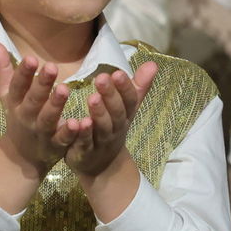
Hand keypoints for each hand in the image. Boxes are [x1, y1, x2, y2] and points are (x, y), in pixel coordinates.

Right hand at [0, 43, 76, 174]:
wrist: (22, 157)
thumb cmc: (18, 116)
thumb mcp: (7, 95)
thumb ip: (3, 69)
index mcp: (15, 102)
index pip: (17, 86)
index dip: (23, 73)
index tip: (31, 58)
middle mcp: (26, 116)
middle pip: (33, 100)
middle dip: (41, 85)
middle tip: (52, 67)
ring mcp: (41, 131)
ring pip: (48, 118)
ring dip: (56, 105)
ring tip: (65, 89)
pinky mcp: (56, 145)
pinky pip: (63, 139)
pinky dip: (70, 132)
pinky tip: (79, 122)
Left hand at [65, 63, 153, 177]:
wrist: (102, 166)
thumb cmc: (112, 128)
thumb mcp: (126, 108)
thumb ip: (137, 87)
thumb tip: (153, 64)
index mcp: (125, 115)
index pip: (130, 100)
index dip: (125, 88)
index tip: (118, 72)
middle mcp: (116, 128)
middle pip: (117, 113)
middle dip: (111, 96)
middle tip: (102, 78)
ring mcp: (102, 141)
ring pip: (103, 127)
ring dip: (99, 113)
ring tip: (92, 98)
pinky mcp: (85, 152)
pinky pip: (85, 143)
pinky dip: (83, 133)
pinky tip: (78, 122)